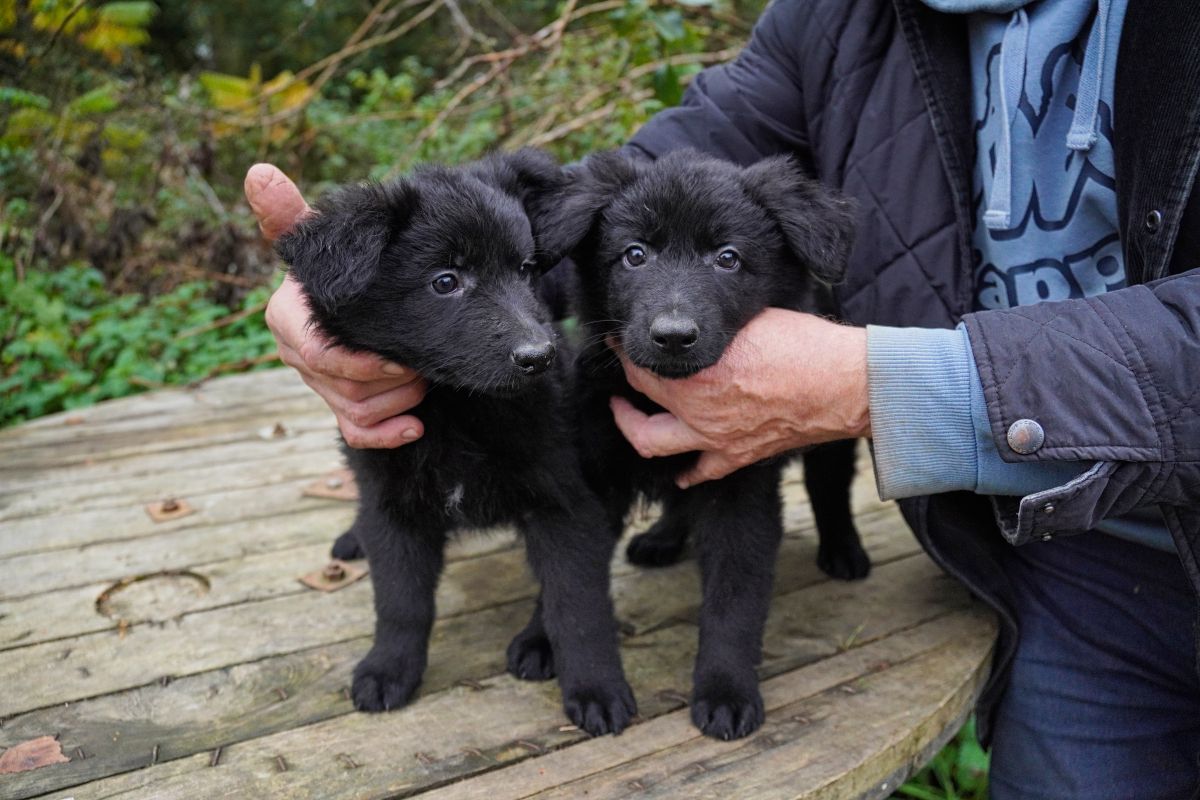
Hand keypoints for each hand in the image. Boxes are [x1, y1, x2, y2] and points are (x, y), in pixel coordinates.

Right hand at [245, 163, 427, 447]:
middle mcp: (296, 355)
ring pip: (355, 410)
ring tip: (424, 381)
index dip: (359, 362)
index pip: (315, 354)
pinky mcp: (339, 407)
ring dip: (397, 402)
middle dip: (389, 382)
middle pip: (341, 387)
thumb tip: (259, 173)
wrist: (364, 295)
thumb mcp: (319, 242)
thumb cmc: (343, 267)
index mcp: (287, 319)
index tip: (399, 358)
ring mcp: (318, 384)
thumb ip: (291, 216)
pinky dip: (386, 434)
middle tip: (423, 365)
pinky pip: (355, 432)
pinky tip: (414, 426)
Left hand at [610, 308, 869, 487]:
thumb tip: (698, 318)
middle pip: (639, 408)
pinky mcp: (740, 456)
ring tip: (631, 416)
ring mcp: (717, 440)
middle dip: (622, 393)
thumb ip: (717, 328)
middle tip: (621, 378)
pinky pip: (701, 472)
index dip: (626, 353)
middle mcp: (700, 414)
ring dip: (637, 431)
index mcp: (699, 378)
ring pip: (655, 446)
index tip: (622, 342)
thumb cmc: (807, 346)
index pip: (643, 367)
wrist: (848, 385)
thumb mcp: (751, 320)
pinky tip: (679, 470)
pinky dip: (686, 473)